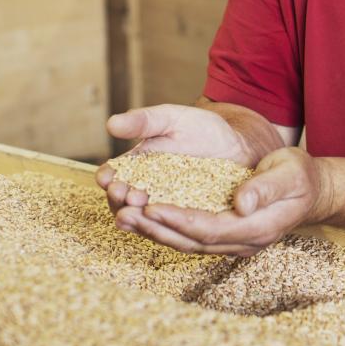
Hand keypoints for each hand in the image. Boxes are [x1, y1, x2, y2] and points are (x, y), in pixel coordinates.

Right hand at [96, 105, 250, 216]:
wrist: (236, 144)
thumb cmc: (200, 128)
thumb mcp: (171, 118)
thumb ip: (143, 122)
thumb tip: (110, 124)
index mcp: (135, 167)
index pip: (113, 177)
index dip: (108, 179)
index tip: (108, 178)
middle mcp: (146, 190)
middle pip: (124, 202)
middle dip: (121, 201)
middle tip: (127, 194)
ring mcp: (166, 207)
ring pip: (145, 219)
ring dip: (140, 217)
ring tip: (142, 209)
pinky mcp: (188, 219)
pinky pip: (175, 227)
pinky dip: (169, 226)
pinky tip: (169, 222)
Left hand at [113, 147, 336, 256]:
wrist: (312, 189)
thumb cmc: (301, 175)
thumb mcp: (290, 172)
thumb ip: (266, 187)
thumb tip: (240, 202)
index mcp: (257, 227)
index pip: (210, 229)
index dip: (179, 220)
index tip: (153, 207)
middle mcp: (242, 242)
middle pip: (192, 241)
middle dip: (156, 229)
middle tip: (125, 214)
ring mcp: (233, 242)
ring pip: (187, 243)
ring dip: (155, 232)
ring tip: (124, 217)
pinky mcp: (225, 234)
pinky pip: (190, 236)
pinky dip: (166, 228)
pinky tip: (145, 217)